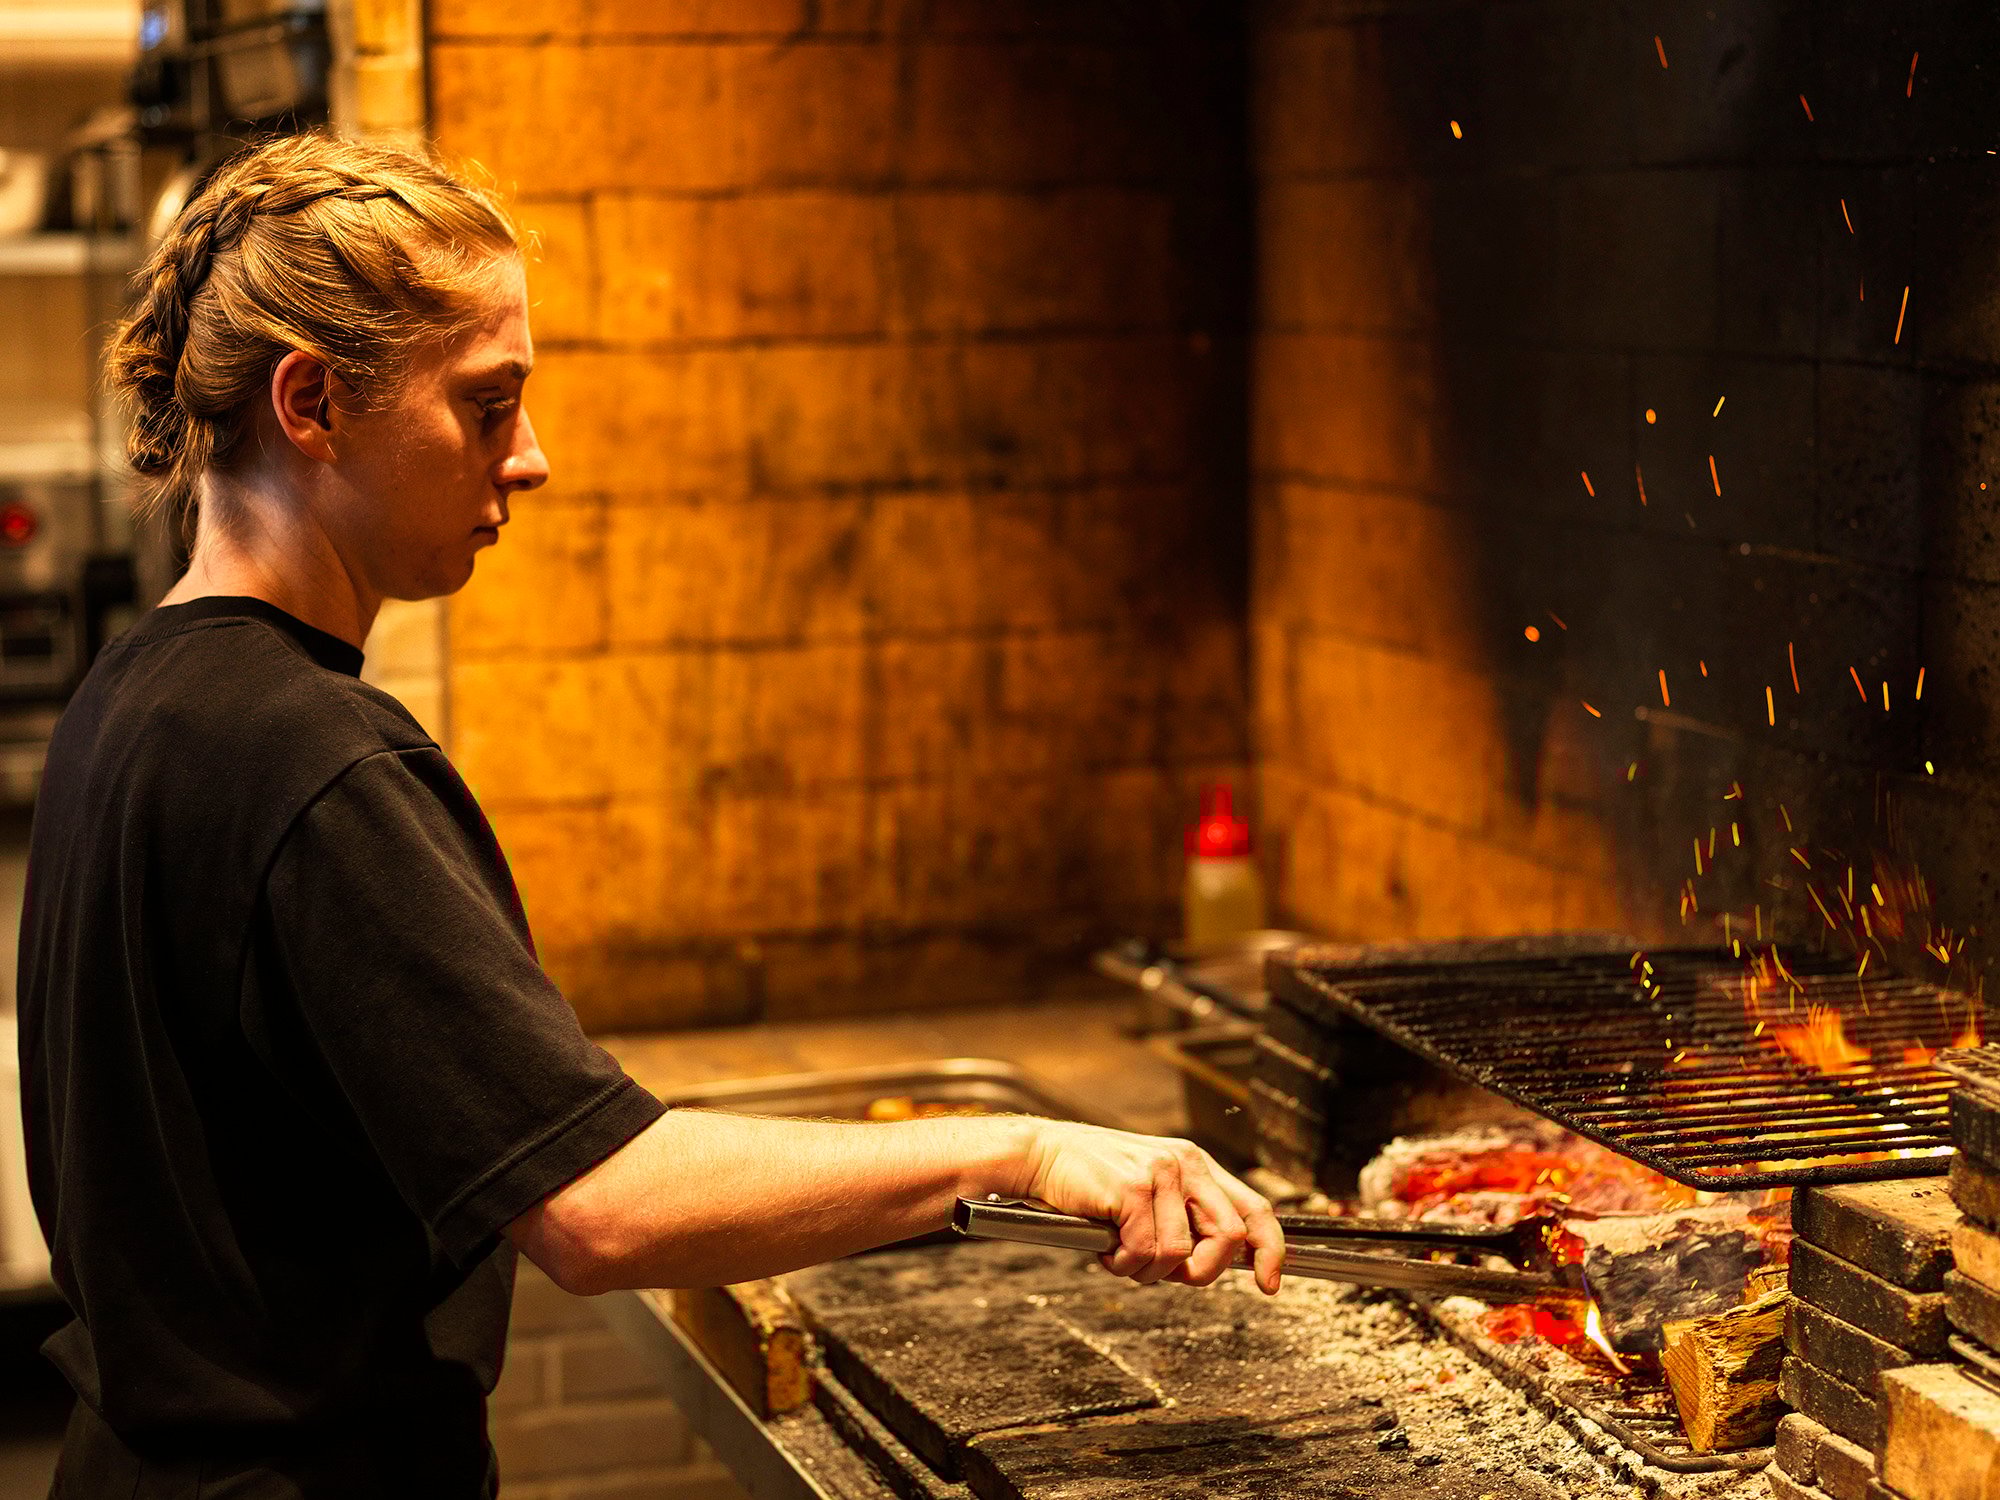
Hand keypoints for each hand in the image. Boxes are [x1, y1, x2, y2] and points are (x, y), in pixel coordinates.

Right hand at [1020, 1121, 1283, 1293]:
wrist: (1040, 1156)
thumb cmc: (1091, 1181)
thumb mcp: (1150, 1191)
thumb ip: (1185, 1218)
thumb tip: (1218, 1262)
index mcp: (1196, 1164)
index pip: (1253, 1209)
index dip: (1270, 1249)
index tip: (1269, 1283)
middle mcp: (1185, 1164)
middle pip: (1229, 1237)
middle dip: (1201, 1272)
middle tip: (1165, 1274)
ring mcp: (1160, 1174)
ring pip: (1181, 1254)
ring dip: (1148, 1270)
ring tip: (1122, 1253)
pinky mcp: (1132, 1188)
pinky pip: (1145, 1251)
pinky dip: (1123, 1264)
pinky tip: (1107, 1248)